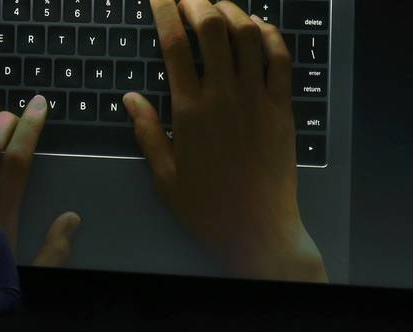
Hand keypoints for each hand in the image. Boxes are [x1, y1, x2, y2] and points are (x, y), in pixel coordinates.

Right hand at [123, 0, 326, 281]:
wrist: (256, 228)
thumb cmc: (204, 205)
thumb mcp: (164, 174)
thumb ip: (147, 131)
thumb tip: (130, 97)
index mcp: (190, 110)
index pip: (173, 46)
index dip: (164, 12)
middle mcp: (224, 95)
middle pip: (213, 30)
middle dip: (197, 3)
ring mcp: (257, 98)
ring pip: (248, 36)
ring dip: (232, 12)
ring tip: (218, 7)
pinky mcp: (282, 107)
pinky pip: (280, 59)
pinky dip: (270, 35)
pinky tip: (258, 26)